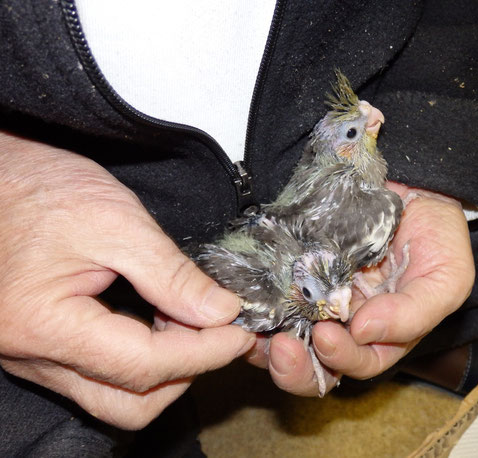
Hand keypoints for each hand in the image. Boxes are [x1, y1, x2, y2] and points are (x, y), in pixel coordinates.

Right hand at [0, 131, 254, 428]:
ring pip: (116, 396)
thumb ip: (170, 274)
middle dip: (186, 371)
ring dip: (166, 367)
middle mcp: (35, 355)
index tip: (242, 332)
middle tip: (216, 328)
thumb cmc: (40, 188)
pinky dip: (142, 356)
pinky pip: (101, 374)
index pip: (145, 366)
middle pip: (129, 402)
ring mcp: (36, 356)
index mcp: (46, 325)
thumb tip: (220, 312)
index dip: (205, 353)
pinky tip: (160, 318)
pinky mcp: (44, 347)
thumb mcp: (114, 220)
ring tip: (189, 318)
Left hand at [246, 182, 473, 394]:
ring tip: (255, 332)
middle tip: (280, 348)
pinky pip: (274, 295)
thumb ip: (413, 313)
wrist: (415, 187)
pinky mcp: (298, 269)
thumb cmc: (438, 236)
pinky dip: (259, 305)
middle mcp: (347, 320)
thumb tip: (363, 332)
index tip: (325, 337)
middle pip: (316, 363)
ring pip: (288, 336)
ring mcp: (319, 295)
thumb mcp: (446, 278)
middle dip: (294, 368)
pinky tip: (249, 303)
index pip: (359, 362)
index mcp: (383, 332)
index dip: (341, 359)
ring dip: (267, 344)